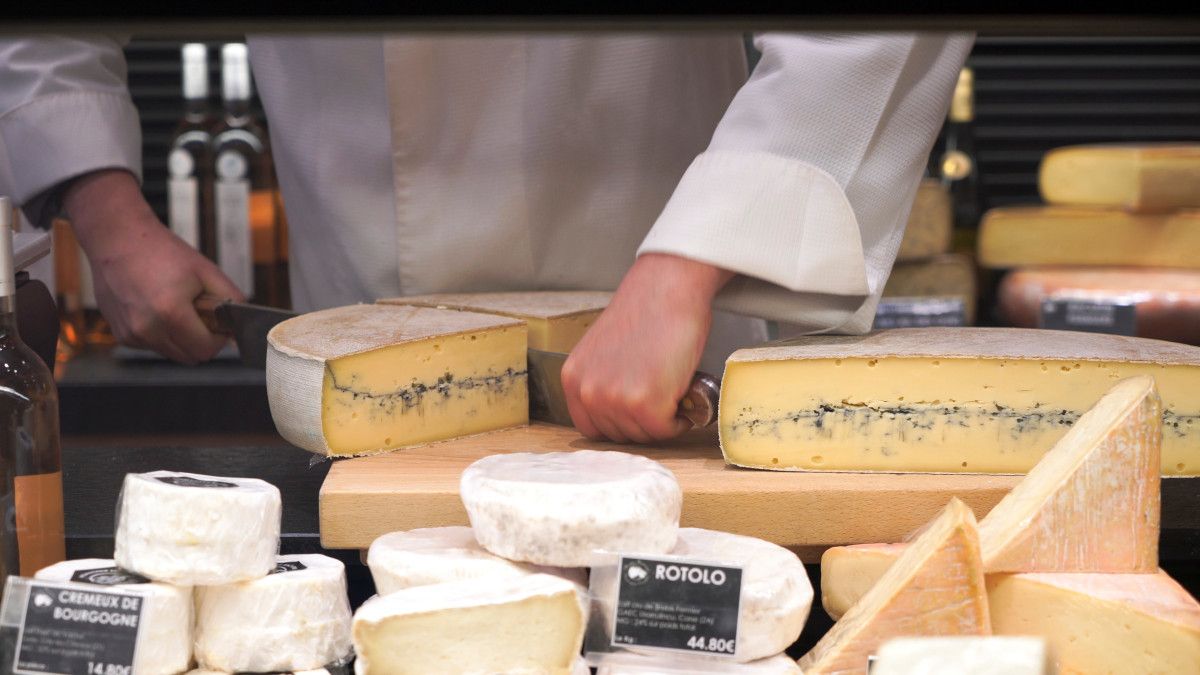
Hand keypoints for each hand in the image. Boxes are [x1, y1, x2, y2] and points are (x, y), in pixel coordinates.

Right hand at [64, 169, 244, 363]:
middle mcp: (146, 329)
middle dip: (200, 340)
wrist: (116, 238)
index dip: (217, 338)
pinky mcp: (121, 335)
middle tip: (198, 312)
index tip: (216, 321)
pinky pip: (152, 346)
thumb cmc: (161, 251)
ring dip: (181, 338)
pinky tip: (156, 308)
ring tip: (175, 307)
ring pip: (172, 353)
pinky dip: (161, 334)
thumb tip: (241, 326)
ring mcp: (131, 334)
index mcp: (170, 314)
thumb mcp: (206, 271)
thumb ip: (232, 300)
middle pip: (190, 357)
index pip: (206, 350)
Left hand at [561, 253, 732, 442]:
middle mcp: (588, 392)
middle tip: (663, 397)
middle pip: (619, 435)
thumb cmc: (646, 313)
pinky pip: (666, 431)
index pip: (591, 427)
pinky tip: (683, 393)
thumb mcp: (605, 351)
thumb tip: (621, 410)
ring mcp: (613, 399)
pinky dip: (680, 420)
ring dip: (663, 420)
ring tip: (672, 390)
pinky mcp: (644, 404)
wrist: (667, 289)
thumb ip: (603, 380)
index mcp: (574, 378)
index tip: (639, 414)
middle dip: (643, 421)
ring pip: (643, 435)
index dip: (620, 423)